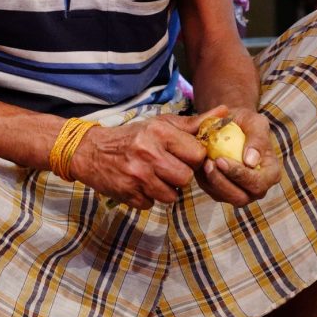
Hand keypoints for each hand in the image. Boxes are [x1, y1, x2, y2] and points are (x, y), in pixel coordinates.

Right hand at [69, 115, 206, 209]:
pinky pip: (152, 204)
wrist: (91, 151)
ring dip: (166, 189)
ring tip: (155, 176)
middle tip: (169, 167)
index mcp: (159, 132)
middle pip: (185, 178)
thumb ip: (194, 123)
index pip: (197, 154)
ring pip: (171, 195)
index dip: (194, 158)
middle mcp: (148, 153)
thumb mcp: (161, 124)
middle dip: (180, 175)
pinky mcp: (128, 194)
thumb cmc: (133, 136)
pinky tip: (141, 184)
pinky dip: (149, 197)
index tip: (185, 156)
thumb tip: (226, 112)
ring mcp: (137, 175)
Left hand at [194, 105, 280, 207]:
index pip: (257, 183)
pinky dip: (204, 180)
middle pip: (241, 198)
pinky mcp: (222, 191)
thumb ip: (258, 139)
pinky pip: (211, 192)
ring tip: (203, 162)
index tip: (221, 160)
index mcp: (271, 173)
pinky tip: (200, 163)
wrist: (231, 124)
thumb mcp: (256, 123)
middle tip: (208, 163)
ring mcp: (239, 191)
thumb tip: (251, 161)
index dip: (239, 175)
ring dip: (211, 182)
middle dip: (222, 182)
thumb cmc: (246, 122)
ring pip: (224, 197)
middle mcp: (257, 187)